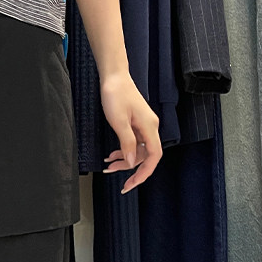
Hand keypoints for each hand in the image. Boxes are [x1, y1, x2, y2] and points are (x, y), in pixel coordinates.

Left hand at [99, 71, 162, 193]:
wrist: (114, 77)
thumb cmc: (116, 95)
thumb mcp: (118, 121)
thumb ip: (126, 143)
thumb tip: (130, 163)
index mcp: (150, 127)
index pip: (153, 157)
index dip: (143, 173)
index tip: (130, 184)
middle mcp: (150, 128)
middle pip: (145, 156)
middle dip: (129, 168)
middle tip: (112, 174)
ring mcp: (144, 126)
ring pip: (137, 151)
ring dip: (124, 160)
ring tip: (108, 165)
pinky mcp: (136, 124)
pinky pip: (133, 143)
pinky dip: (122, 151)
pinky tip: (111, 155)